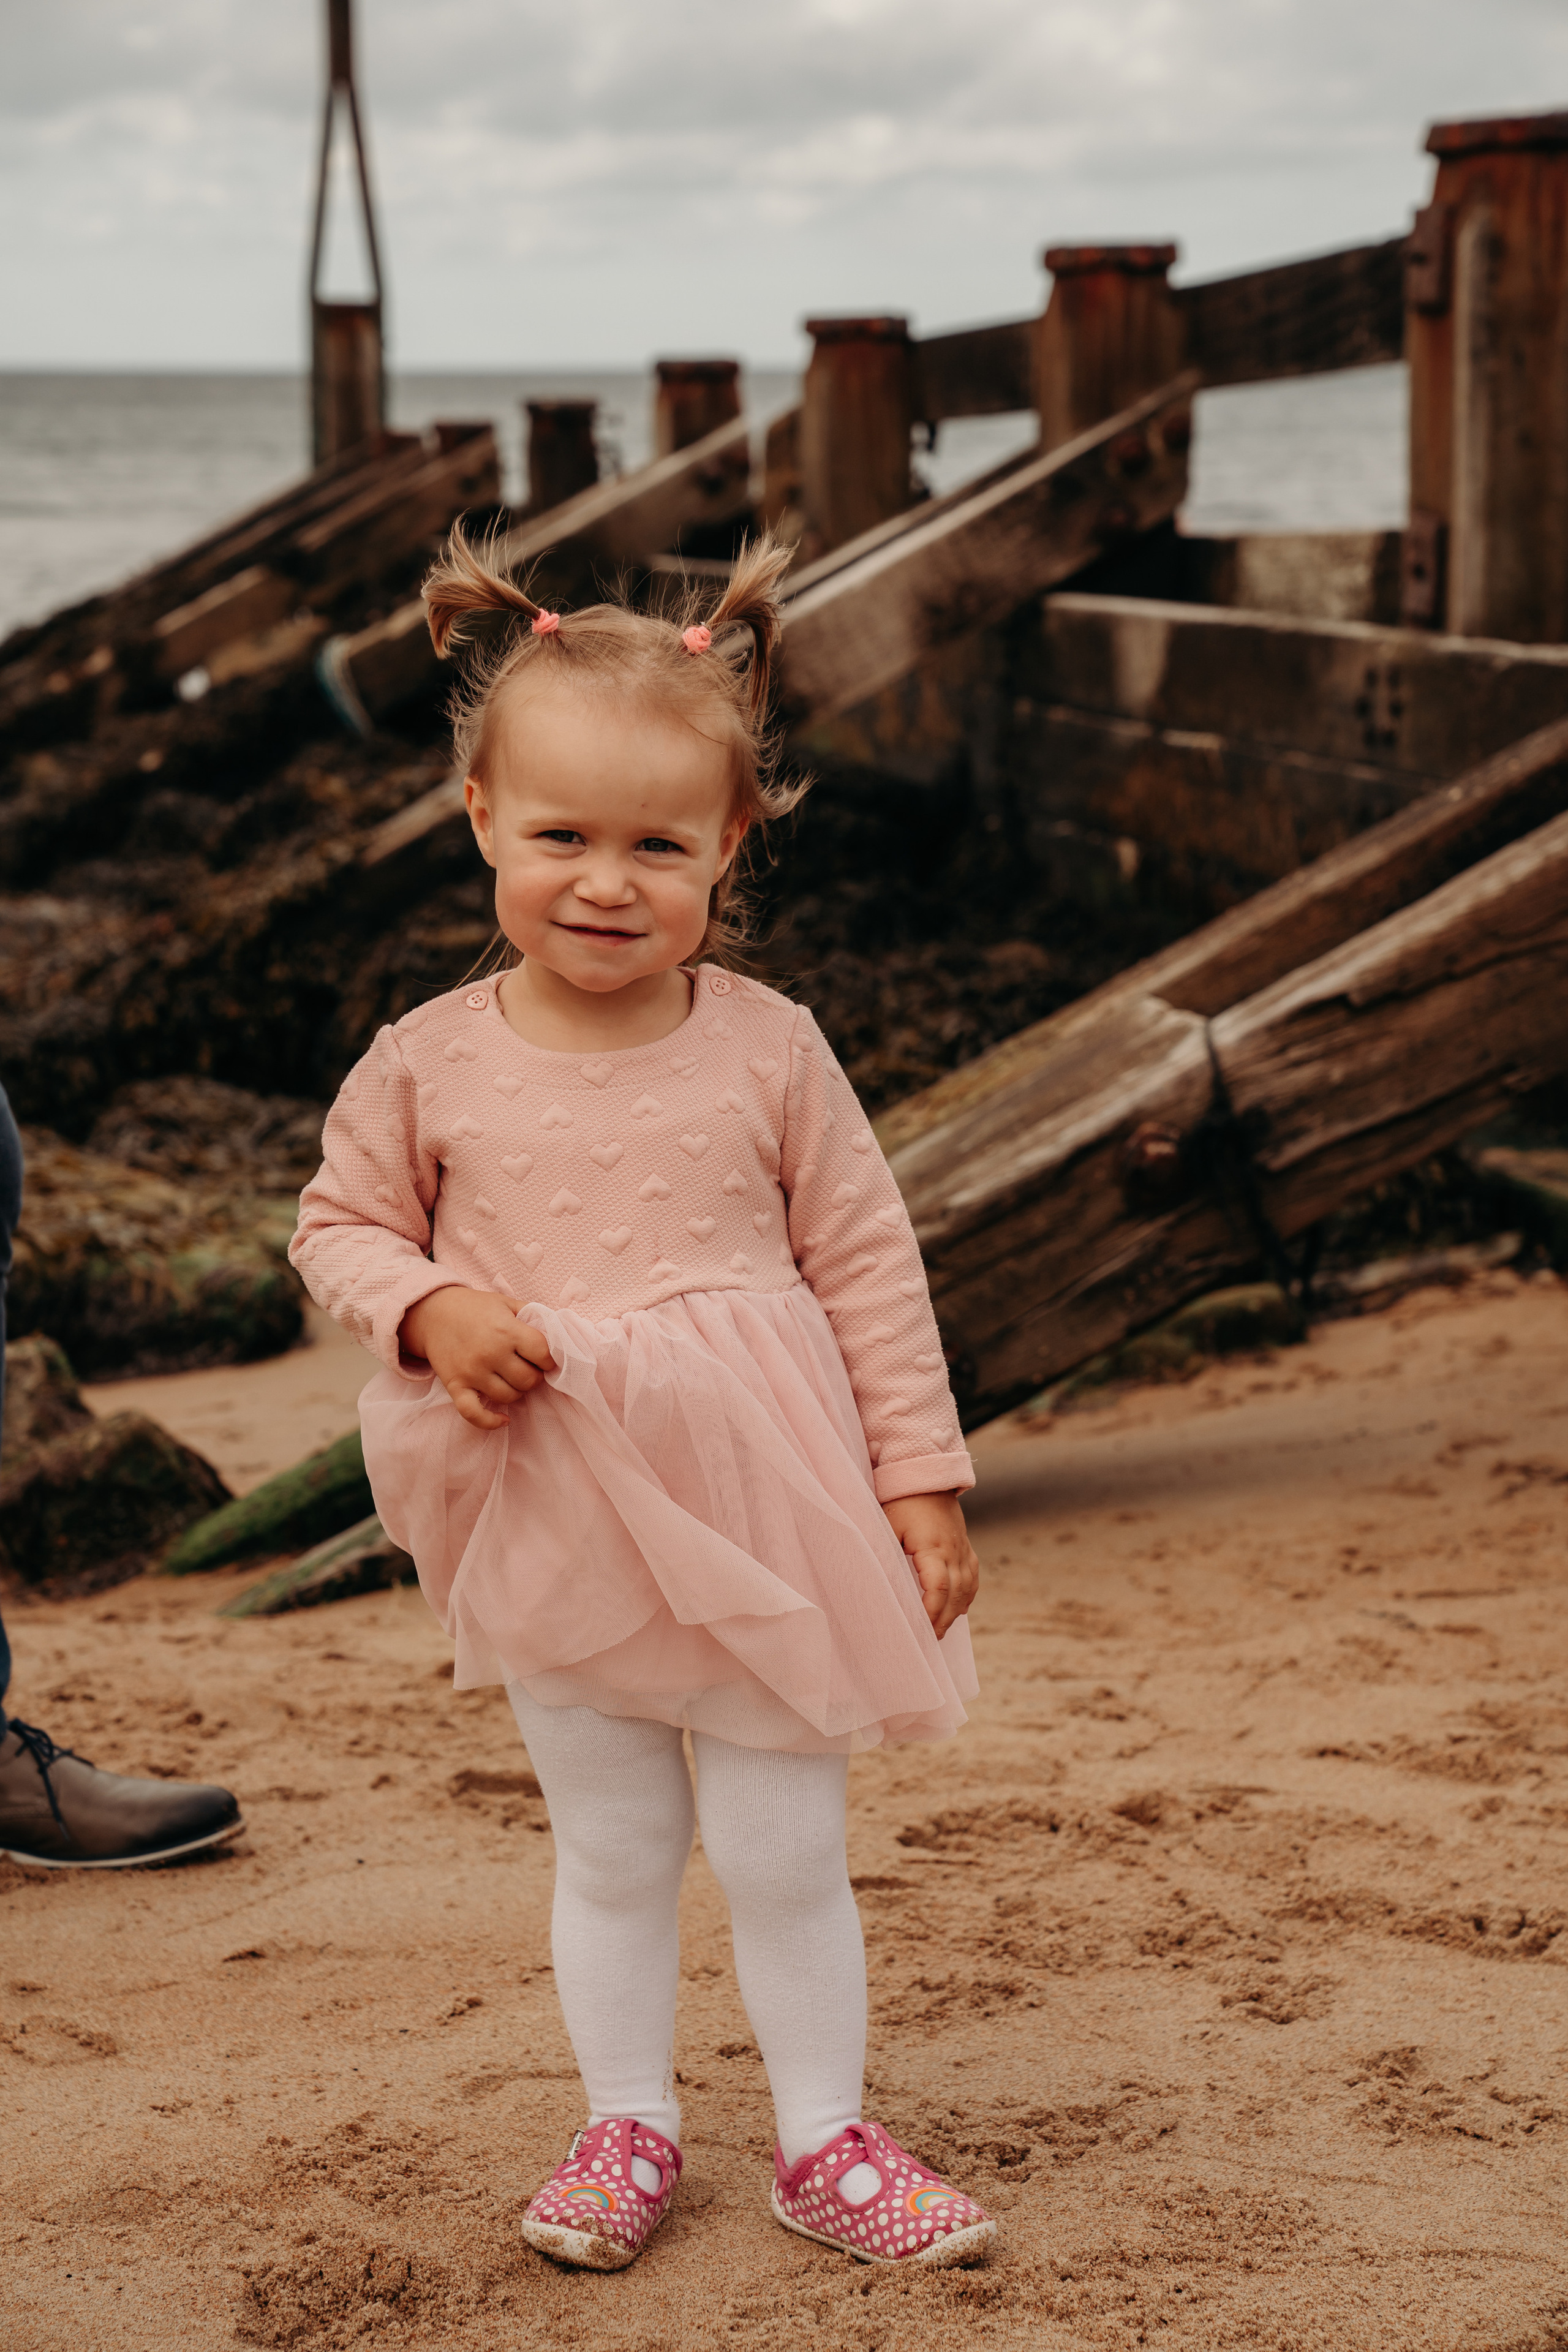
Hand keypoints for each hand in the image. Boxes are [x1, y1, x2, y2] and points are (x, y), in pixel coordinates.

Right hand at [399, 1287, 556, 1431]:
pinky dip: (490, 1421)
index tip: (545, 1359)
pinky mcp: (455, 1386)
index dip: (549, 1359)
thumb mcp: (506, 1302)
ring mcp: (472, 1372)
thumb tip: (558, 1333)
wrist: (433, 1313)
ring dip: (516, 1392)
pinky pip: (474, 1414)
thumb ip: (532, 1315)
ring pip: (508, 1396)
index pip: (542, 1353)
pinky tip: (504, 1420)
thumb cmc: (475, 1308)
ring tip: (513, 1380)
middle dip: (534, 1376)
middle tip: (528, 1369)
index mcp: (506, 1330)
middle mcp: (490, 1353)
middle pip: (528, 1380)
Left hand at [882, 1491, 978, 1638]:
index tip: (921, 1629)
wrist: (926, 1475)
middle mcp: (953, 1550)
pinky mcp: (965, 1545)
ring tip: (941, 1631)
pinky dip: (967, 1596)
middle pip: (956, 1594)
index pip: (938, 1587)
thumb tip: (879, 1583)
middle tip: (930, 1640)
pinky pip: (972, 1577)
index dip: (932, 1612)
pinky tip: (958, 1609)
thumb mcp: (886, 1524)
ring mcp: (962, 1548)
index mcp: (933, 1546)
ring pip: (967, 1588)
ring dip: (955, 1611)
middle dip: (944, 1620)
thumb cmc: (900, 1500)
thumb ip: (886, 1553)